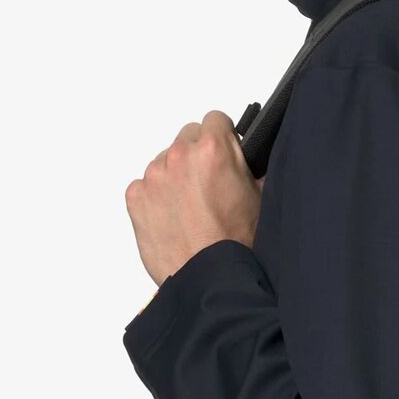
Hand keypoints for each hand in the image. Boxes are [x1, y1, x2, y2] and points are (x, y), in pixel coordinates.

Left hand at [125, 109, 265, 285]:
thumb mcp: (262, 197)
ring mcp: (153, 177)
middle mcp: (178, 156)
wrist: (210, 279)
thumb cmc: (238, 244)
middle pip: (187, 137)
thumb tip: (251, 158)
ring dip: (177, 176)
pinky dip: (157, 197)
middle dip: (199, 156)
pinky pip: (146, 185)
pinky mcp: (135, 198)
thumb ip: (252, 167)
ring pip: (165, 161)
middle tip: (210, 186)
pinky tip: (173, 218)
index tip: (225, 155)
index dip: (224, 137)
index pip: (215, 120)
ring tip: (192, 208)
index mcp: (213, 149)